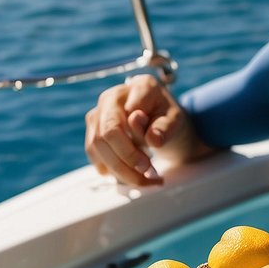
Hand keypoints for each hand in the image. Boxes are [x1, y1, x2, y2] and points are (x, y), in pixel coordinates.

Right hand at [84, 75, 198, 184]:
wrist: (159, 120)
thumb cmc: (168, 118)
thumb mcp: (176, 121)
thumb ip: (165, 127)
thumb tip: (151, 138)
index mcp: (139, 87)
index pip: (130, 114)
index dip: (137, 142)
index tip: (150, 163)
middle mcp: (112, 97)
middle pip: (107, 133)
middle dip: (126, 160)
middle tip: (147, 175)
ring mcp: (98, 113)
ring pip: (97, 147)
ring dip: (120, 171)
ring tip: (143, 180)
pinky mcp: (92, 130)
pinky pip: (95, 154)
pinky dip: (112, 171)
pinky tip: (129, 176)